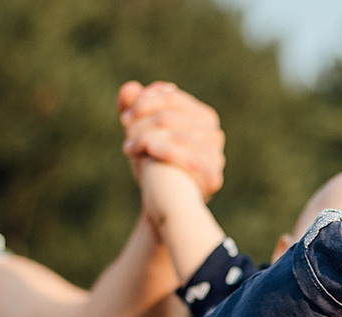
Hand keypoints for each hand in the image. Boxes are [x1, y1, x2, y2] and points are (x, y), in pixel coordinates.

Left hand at [119, 81, 224, 199]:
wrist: (165, 204)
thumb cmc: (155, 165)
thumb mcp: (142, 134)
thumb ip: (134, 109)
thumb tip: (130, 88)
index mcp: (203, 117)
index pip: (172, 99)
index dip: (145, 103)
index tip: (125, 117)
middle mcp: (214, 134)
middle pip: (172, 116)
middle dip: (143, 121)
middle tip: (126, 131)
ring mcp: (216, 156)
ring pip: (177, 135)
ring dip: (148, 138)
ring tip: (129, 148)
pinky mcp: (213, 177)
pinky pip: (188, 157)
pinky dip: (164, 150)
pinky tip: (146, 151)